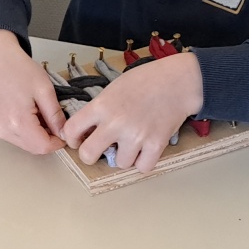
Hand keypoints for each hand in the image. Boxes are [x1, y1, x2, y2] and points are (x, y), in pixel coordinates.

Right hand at [0, 29, 64, 153]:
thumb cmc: (20, 69)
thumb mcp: (45, 90)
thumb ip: (56, 116)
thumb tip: (64, 134)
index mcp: (17, 121)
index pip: (43, 146)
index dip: (58, 142)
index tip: (65, 132)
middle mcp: (3, 130)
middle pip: (34, 148)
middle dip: (48, 139)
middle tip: (54, 121)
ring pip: (25, 145)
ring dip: (38, 136)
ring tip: (40, 114)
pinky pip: (16, 138)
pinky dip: (27, 132)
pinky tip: (29, 115)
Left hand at [62, 51, 201, 172]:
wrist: (177, 82)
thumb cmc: (146, 81)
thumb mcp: (113, 88)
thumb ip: (99, 109)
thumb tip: (87, 130)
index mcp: (101, 106)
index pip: (71, 130)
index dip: (73, 138)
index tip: (79, 139)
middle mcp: (116, 123)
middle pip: (88, 155)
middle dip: (90, 155)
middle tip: (99, 150)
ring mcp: (136, 136)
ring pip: (119, 163)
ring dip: (124, 156)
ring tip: (131, 142)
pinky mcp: (155, 144)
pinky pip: (142, 167)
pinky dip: (144, 161)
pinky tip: (145, 149)